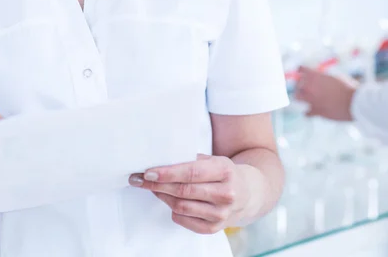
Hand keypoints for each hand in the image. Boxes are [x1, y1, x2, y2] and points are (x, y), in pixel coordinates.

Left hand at [129, 155, 251, 234]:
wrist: (248, 194)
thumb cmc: (224, 174)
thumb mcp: (214, 160)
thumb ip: (191, 160)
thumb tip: (161, 162)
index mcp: (225, 171)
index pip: (192, 173)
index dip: (168, 173)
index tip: (148, 172)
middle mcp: (226, 193)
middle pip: (183, 191)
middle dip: (158, 184)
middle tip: (139, 179)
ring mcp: (221, 214)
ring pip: (180, 206)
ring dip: (162, 196)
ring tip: (153, 188)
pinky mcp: (214, 228)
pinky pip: (183, 219)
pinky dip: (173, 210)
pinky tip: (170, 200)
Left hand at [296, 66, 356, 120]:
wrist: (355, 103)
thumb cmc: (350, 88)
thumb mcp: (338, 77)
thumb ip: (326, 79)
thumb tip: (323, 80)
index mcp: (317, 76)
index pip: (302, 69)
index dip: (302, 69)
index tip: (301, 70)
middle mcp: (311, 87)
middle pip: (297, 84)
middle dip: (300, 84)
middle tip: (302, 85)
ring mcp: (312, 99)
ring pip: (297, 97)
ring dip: (300, 96)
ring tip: (302, 97)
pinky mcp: (316, 111)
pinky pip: (306, 112)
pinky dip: (307, 112)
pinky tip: (308, 112)